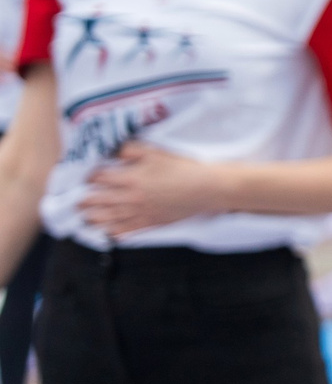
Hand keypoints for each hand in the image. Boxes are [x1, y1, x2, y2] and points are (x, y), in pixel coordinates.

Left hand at [80, 142, 229, 235]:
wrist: (205, 189)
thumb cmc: (181, 168)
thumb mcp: (155, 152)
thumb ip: (131, 149)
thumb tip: (115, 152)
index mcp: (129, 178)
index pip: (99, 178)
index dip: (90, 177)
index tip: (87, 177)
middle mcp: (130, 198)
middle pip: (98, 201)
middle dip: (84, 201)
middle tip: (76, 202)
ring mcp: (139, 212)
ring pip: (108, 218)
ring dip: (93, 219)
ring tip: (85, 219)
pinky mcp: (150, 222)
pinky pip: (127, 230)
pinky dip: (114, 233)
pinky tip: (108, 233)